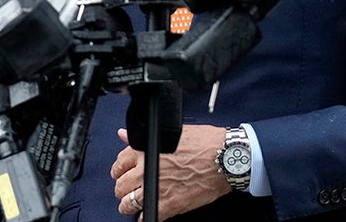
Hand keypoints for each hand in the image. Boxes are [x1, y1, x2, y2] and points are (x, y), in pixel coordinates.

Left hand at [112, 124, 229, 217]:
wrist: (226, 158)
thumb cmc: (206, 143)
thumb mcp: (174, 133)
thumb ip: (145, 138)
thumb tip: (125, 135)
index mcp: (146, 150)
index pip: (120, 163)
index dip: (121, 170)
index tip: (125, 173)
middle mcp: (146, 170)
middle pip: (120, 186)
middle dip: (124, 189)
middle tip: (131, 189)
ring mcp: (156, 189)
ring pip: (127, 204)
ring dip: (129, 205)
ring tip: (137, 203)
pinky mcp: (168, 205)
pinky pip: (145, 217)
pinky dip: (145, 217)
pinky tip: (151, 211)